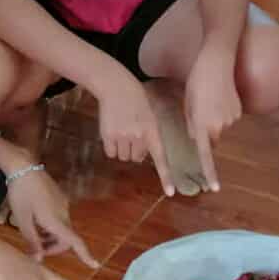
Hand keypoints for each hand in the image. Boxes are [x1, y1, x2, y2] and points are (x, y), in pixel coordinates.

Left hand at [5, 168, 100, 268]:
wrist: (23, 166)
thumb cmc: (20, 194)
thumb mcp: (22, 220)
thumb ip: (32, 240)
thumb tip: (39, 259)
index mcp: (55, 220)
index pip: (74, 241)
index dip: (85, 254)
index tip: (95, 265)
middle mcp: (63, 213)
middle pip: (66, 238)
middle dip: (54, 247)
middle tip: (35, 249)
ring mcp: (63, 204)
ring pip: (62, 228)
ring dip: (51, 236)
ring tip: (32, 232)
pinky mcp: (59, 197)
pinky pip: (59, 217)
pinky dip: (51, 225)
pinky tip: (36, 219)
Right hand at [98, 75, 172, 194]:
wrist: (116, 87)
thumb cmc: (136, 102)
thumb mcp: (149, 117)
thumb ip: (149, 137)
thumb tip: (140, 157)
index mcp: (153, 131)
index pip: (161, 159)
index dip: (165, 177)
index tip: (170, 193)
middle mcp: (139, 136)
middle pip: (137, 158)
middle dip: (135, 149)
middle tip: (132, 132)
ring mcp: (123, 136)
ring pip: (123, 157)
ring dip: (122, 148)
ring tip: (122, 129)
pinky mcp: (108, 136)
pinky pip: (111, 153)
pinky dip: (111, 146)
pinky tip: (113, 131)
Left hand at [180, 50, 235, 189]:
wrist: (216, 64)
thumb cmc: (197, 83)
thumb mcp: (188, 105)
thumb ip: (192, 125)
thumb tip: (198, 137)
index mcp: (202, 126)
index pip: (206, 155)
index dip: (210, 173)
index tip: (214, 188)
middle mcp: (219, 126)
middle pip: (211, 139)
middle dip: (206, 133)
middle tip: (198, 111)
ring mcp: (231, 119)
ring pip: (220, 128)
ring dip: (214, 120)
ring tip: (209, 99)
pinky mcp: (238, 111)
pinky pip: (228, 118)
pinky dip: (223, 112)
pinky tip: (219, 97)